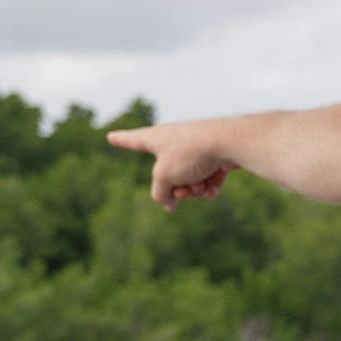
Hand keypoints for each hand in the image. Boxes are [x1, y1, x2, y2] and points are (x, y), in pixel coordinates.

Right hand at [108, 122, 236, 209]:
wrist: (230, 143)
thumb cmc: (191, 153)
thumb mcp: (164, 176)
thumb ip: (160, 193)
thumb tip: (169, 204)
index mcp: (156, 138)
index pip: (132, 140)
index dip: (121, 140)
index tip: (110, 136)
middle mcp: (175, 142)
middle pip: (166, 175)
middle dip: (174, 189)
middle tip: (183, 190)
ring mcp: (196, 150)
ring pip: (187, 181)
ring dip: (192, 190)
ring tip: (200, 186)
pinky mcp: (215, 158)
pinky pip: (206, 181)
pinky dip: (208, 187)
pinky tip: (213, 189)